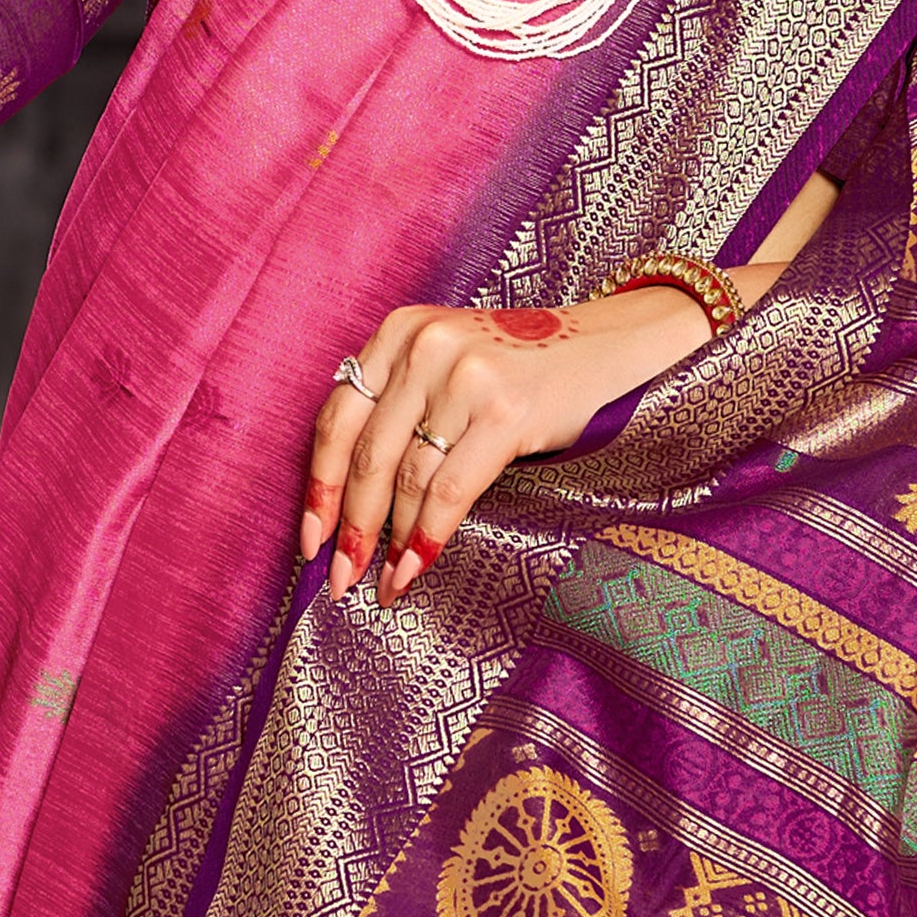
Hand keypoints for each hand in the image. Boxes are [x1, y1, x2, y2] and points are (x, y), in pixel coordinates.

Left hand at [301, 282, 721, 605]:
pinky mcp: (505, 411)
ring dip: (389, 542)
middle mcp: (424, 347)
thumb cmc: (519, 371)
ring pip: (406, 479)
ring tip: (381, 583)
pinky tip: (414, 569)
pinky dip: (427, 538)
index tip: (310, 540)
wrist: (606, 347)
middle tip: (338, 579)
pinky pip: (450, 491)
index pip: (337, 419)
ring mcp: (465, 377)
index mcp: (398, 333)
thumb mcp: (445, 367)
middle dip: (350, 527)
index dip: (320, 487)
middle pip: (368, 455)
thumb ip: (399, 408)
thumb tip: (348, 503)